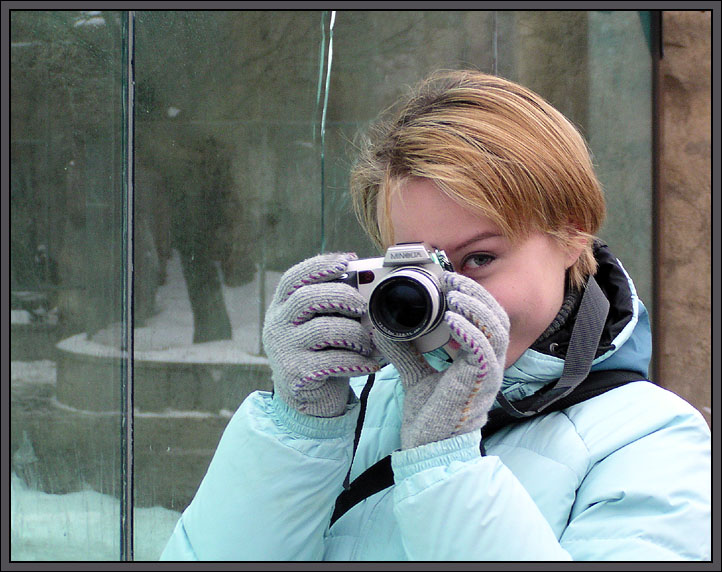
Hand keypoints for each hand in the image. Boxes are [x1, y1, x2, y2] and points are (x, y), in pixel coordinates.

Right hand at [262, 252, 379, 416]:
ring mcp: (284, 350)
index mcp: (282, 306)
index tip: (348, 261)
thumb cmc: (322, 352)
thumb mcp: (321, 323)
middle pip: (306, 299)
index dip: (320, 265)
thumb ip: (334, 304)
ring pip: (322, 330)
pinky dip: (357, 362)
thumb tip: (368, 280)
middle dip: (341, 296)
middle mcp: (277, 324)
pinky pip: (331, 362)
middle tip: (363, 306)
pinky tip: (370, 364)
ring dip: (354, 334)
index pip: (294, 277)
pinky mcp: (296, 375)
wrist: (310, 398)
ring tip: (369, 343)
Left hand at [372, 271, 508, 448]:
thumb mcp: (415, 374)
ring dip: (476, 307)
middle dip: (476, 293)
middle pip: (496, 316)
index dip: (472, 294)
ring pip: (496, 330)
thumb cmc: (429, 417)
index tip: (447, 280)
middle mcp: (487, 364)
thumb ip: (405, 350)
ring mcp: (487, 374)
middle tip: (451, 279)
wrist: (429, 451)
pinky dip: (469, 332)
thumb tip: (383, 327)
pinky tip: (452, 320)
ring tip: (454, 294)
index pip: (485, 318)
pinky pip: (484, 352)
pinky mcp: (480, 384)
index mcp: (476, 359)